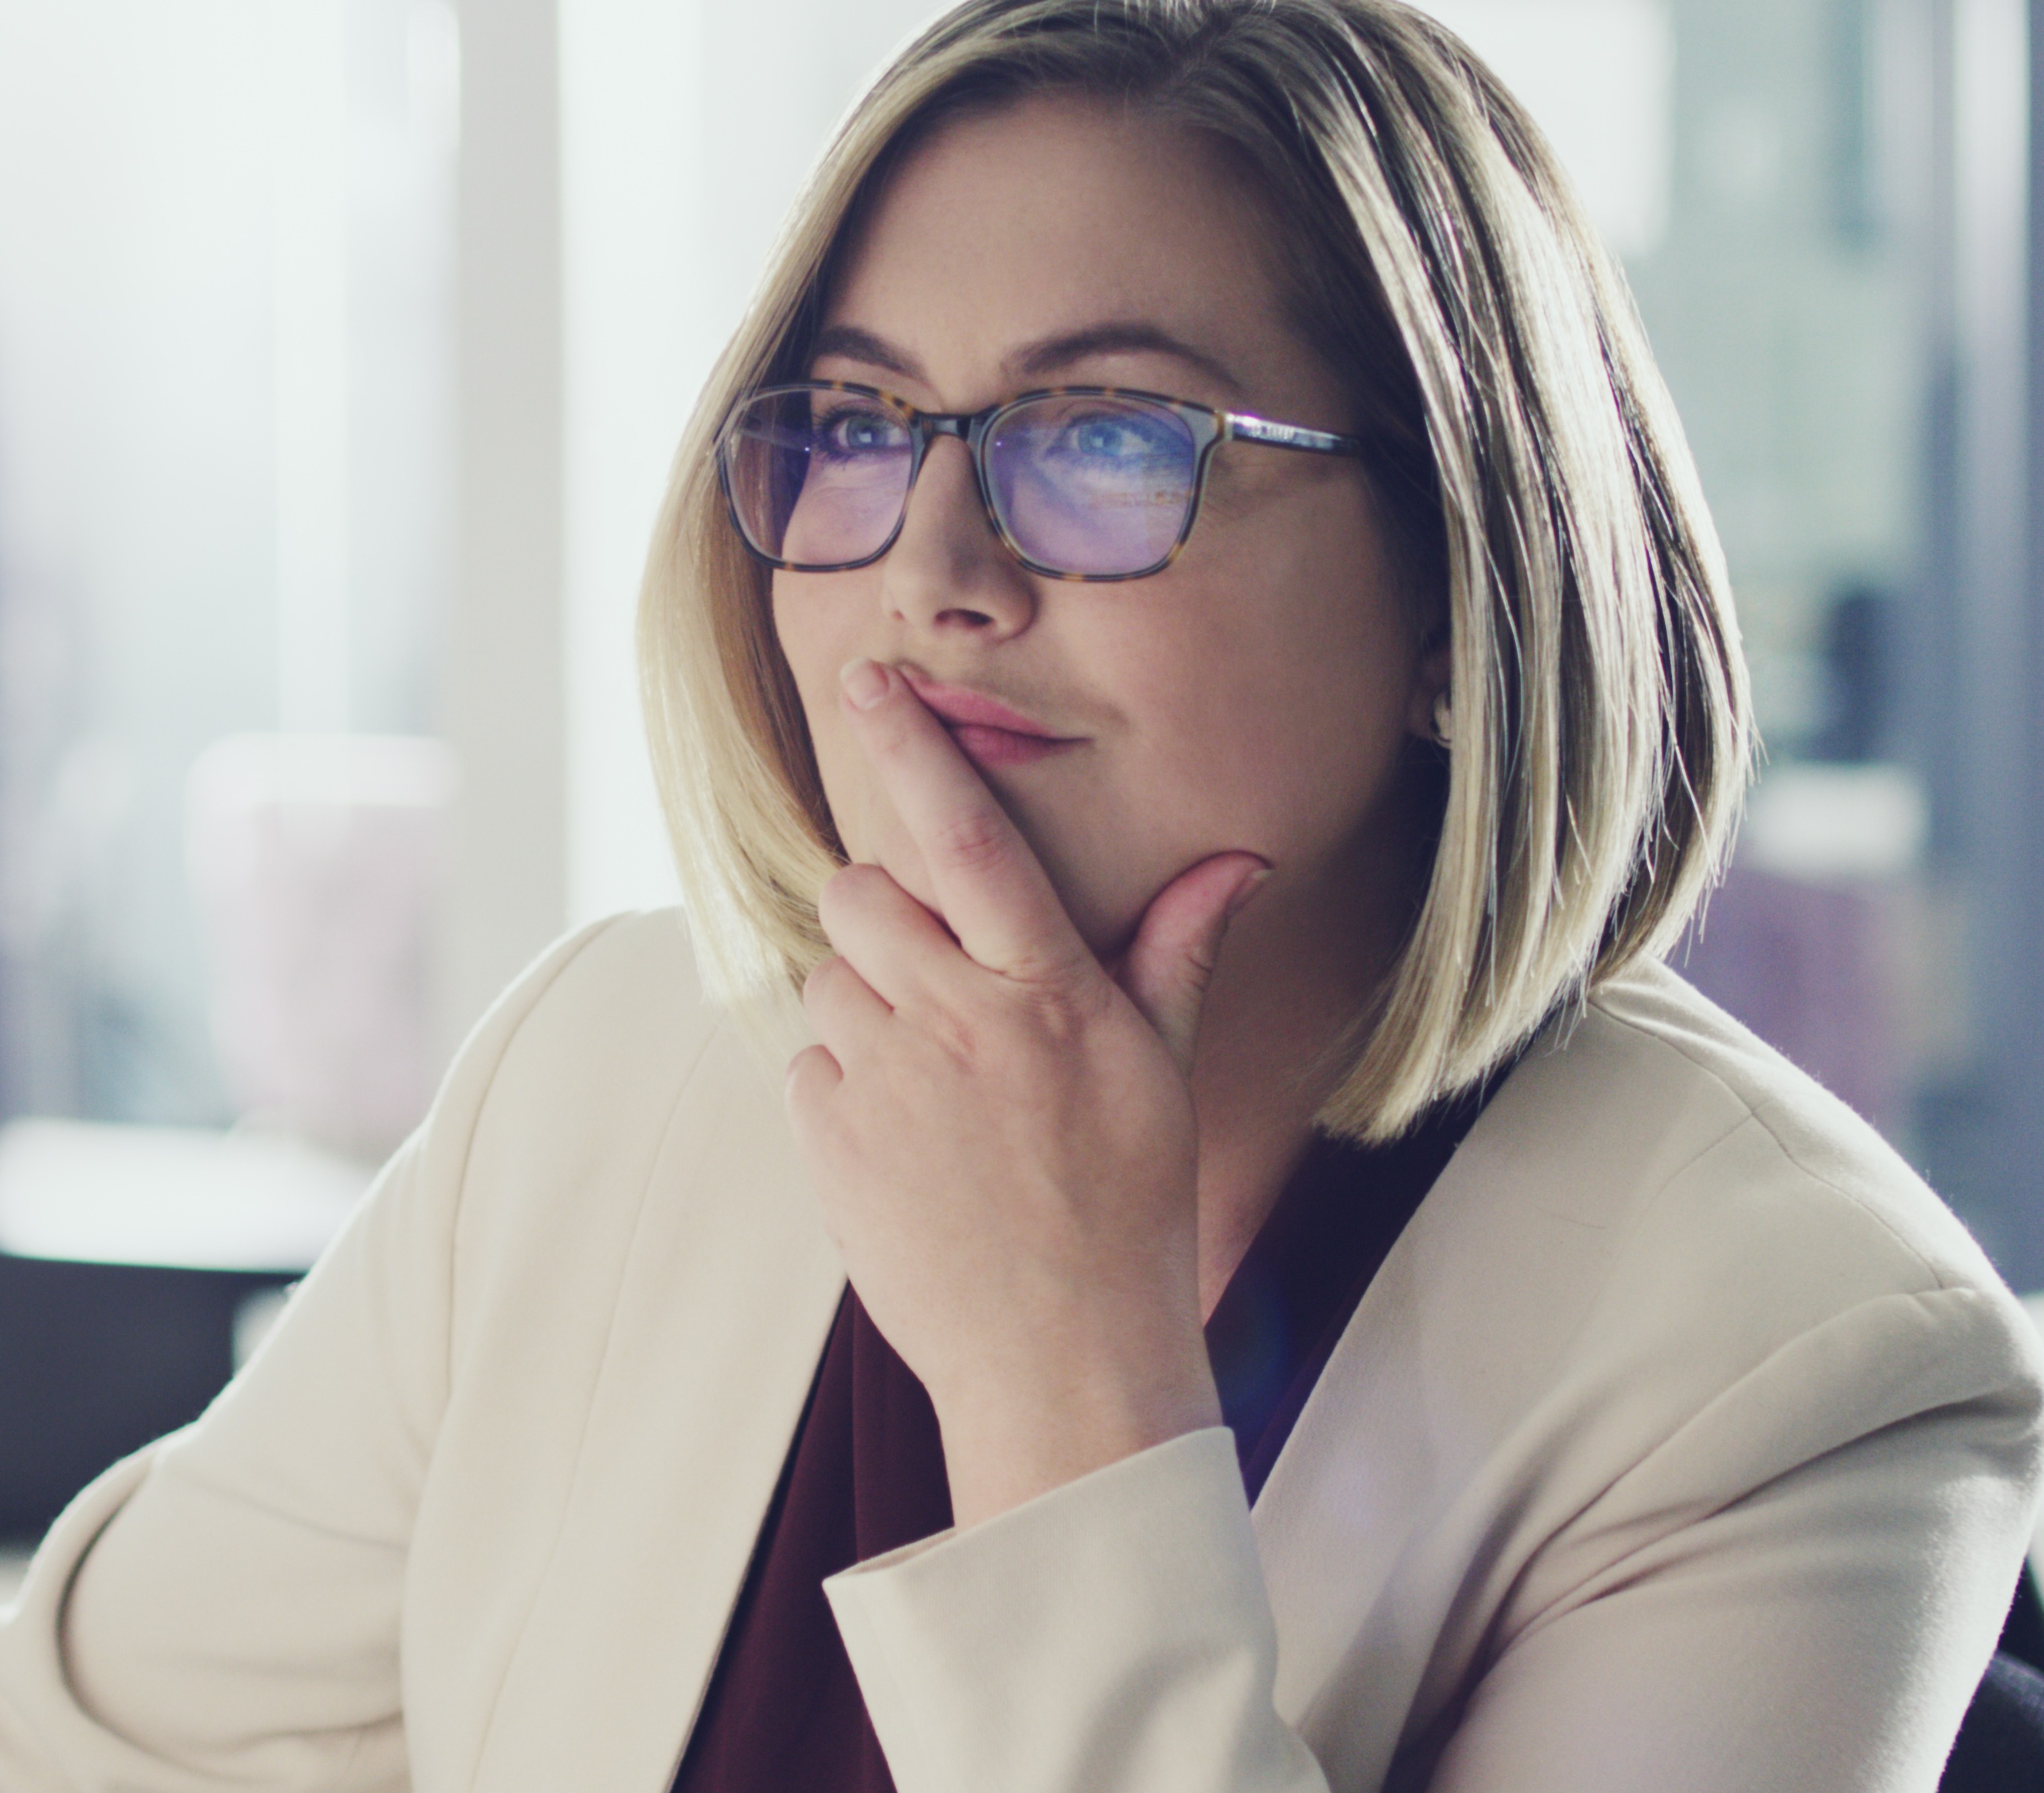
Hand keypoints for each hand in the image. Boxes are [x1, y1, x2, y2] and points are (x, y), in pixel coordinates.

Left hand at [787, 657, 1271, 1525]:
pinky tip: (904, 1143)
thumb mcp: (1161, 1075)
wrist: (1061, 1363)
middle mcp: (957, 1023)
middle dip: (881, 912)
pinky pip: (805, 1062)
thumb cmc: (1126, 1212)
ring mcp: (883, 1081)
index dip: (915, 750)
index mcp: (1048, 995)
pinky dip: (840, 1083)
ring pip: (826, 976)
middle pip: (860, 893)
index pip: (971, 840)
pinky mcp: (827, 1138)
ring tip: (932, 1083)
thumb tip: (1237, 858)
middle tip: (936, 977)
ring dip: (863, 1004)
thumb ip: (1175, 953)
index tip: (868, 680)